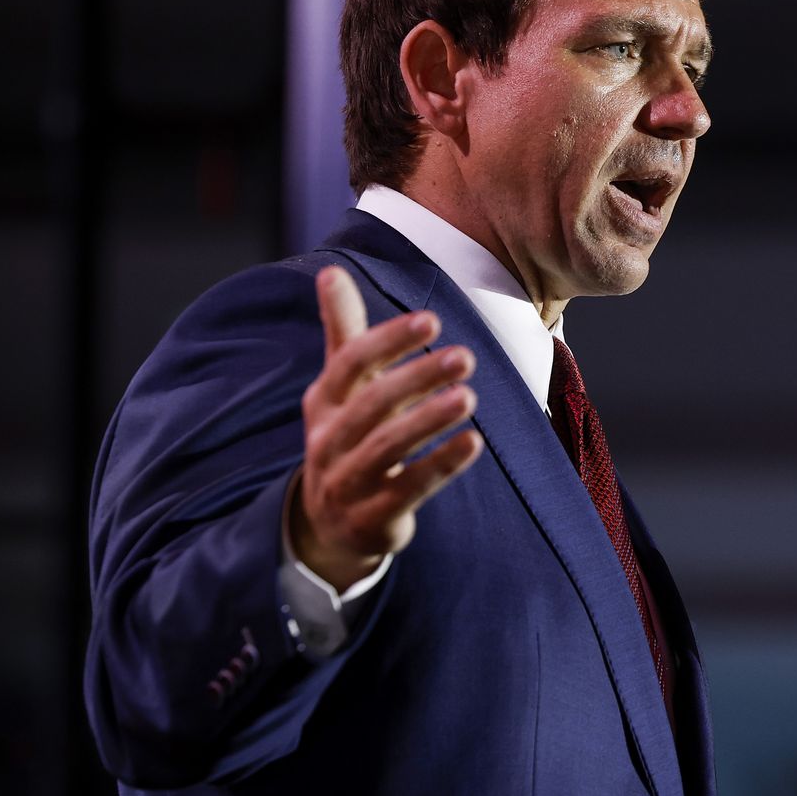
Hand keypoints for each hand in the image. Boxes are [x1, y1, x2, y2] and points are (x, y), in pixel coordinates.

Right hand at [290, 265, 482, 590]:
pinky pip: (408, 490)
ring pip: (386, 448)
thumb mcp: (340, 388)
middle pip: (371, 405)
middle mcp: (328, 441)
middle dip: (416, 377)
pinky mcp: (372, 518)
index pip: (350, 363)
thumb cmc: (348, 437)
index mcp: (323, 402)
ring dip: (428, 420)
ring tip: (470, 397)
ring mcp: (347, 482)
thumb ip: (342, 331)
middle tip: (465, 355)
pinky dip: (440, 466)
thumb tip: (329, 270)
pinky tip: (473, 443)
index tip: (432, 320)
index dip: (389, 341)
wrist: (330, 525)